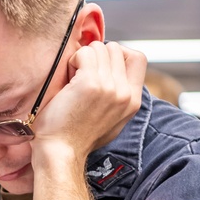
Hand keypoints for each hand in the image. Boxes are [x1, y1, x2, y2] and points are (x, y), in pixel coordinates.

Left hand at [32, 41, 145, 159]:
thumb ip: (118, 97)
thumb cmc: (76, 136)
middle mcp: (125, 93)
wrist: (61, 152)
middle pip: (115, 49)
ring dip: (82, 58)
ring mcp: (110, 87)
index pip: (138, 58)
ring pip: (99, 47)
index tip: (100, 67)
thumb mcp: (111, 120)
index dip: (117, 54)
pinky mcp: (90, 84)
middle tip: (81, 75)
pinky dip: (73, 61)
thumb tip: (116, 74)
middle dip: (95, 55)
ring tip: (74, 79)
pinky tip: (68, 81)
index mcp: (133, 101)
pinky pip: (84, 53)